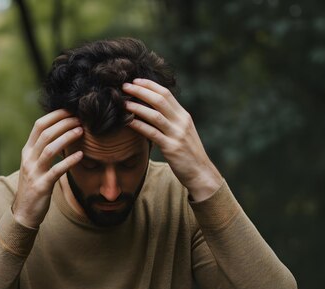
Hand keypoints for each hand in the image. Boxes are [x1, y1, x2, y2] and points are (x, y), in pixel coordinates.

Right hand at [12, 109, 83, 227]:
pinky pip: (56, 170)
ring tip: (81, 131)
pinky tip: (81, 156)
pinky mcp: (41, 186)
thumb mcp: (35, 165)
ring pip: (50, 149)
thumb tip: (61, 132)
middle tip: (80, 119)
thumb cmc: (34, 186)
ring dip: (67, 138)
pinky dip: (69, 161)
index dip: (55, 115)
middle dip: (64, 123)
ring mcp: (34, 172)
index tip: (71, 110)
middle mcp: (28, 159)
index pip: (39, 125)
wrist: (24, 212)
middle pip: (45, 134)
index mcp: (27, 151)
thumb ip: (44, 149)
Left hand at [122, 79, 222, 201]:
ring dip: (137, 106)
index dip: (150, 85)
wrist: (200, 172)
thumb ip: (171, 121)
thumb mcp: (182, 132)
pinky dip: (139, 125)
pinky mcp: (171, 148)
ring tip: (123, 103)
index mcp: (184, 116)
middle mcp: (181, 122)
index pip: (166, 93)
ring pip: (155, 114)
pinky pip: (152, 133)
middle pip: (160, 99)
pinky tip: (128, 122)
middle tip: (125, 86)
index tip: (135, 81)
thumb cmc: (188, 154)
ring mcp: (177, 134)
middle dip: (141, 91)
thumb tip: (154, 111)